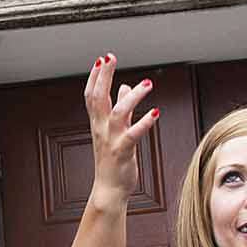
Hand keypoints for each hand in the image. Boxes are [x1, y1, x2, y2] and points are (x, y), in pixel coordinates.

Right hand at [82, 53, 158, 197]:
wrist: (109, 189)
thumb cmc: (112, 161)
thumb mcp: (114, 130)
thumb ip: (119, 107)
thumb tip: (124, 87)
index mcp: (98, 123)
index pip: (91, 94)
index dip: (95, 76)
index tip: (101, 59)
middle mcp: (101, 128)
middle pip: (98, 97)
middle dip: (103, 76)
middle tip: (109, 57)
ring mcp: (111, 139)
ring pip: (117, 113)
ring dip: (132, 97)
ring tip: (147, 84)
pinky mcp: (123, 152)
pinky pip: (133, 135)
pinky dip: (144, 123)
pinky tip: (155, 113)